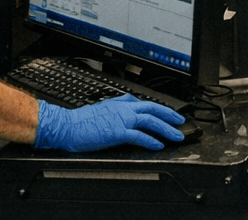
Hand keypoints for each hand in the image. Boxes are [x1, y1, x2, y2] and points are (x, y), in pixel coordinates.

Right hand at [34, 95, 184, 152]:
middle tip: (181, 122)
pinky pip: (139, 136)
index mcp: (120, 103)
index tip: (168, 113)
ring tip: (176, 136)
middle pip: (153, 109)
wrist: (67, 126)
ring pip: (150, 121)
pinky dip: (151, 141)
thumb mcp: (101, 108)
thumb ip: (115, 106)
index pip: (145, 103)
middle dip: (170, 116)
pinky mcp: (117, 132)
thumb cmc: (80, 121)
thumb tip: (124, 106)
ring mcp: (121, 120)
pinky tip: (158, 145)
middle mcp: (123, 109)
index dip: (160, 108)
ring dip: (166, 129)